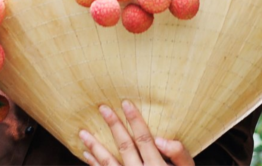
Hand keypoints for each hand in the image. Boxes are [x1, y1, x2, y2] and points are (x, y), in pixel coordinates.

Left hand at [79, 100, 193, 165]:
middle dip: (113, 126)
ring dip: (94, 147)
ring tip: (82, 133)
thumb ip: (178, 154)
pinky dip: (94, 165)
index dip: (135, 120)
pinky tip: (87, 155)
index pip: (144, 139)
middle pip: (124, 147)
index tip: (125, 103)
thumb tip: (160, 139)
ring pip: (108, 163)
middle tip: (102, 108)